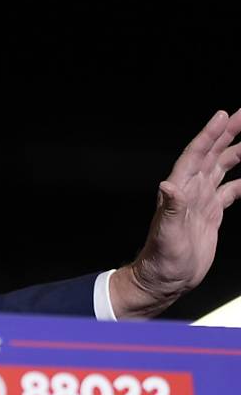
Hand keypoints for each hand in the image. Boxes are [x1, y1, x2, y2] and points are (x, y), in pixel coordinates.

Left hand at [111, 109, 240, 318]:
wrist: (165, 279)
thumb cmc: (161, 259)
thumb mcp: (167, 233)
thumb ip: (170, 208)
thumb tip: (168, 185)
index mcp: (180, 190)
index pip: (196, 155)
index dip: (209, 134)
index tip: (223, 115)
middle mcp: (190, 191)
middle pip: (211, 155)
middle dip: (227, 134)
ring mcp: (201, 202)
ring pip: (222, 169)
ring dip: (236, 152)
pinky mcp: (210, 215)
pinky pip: (230, 191)